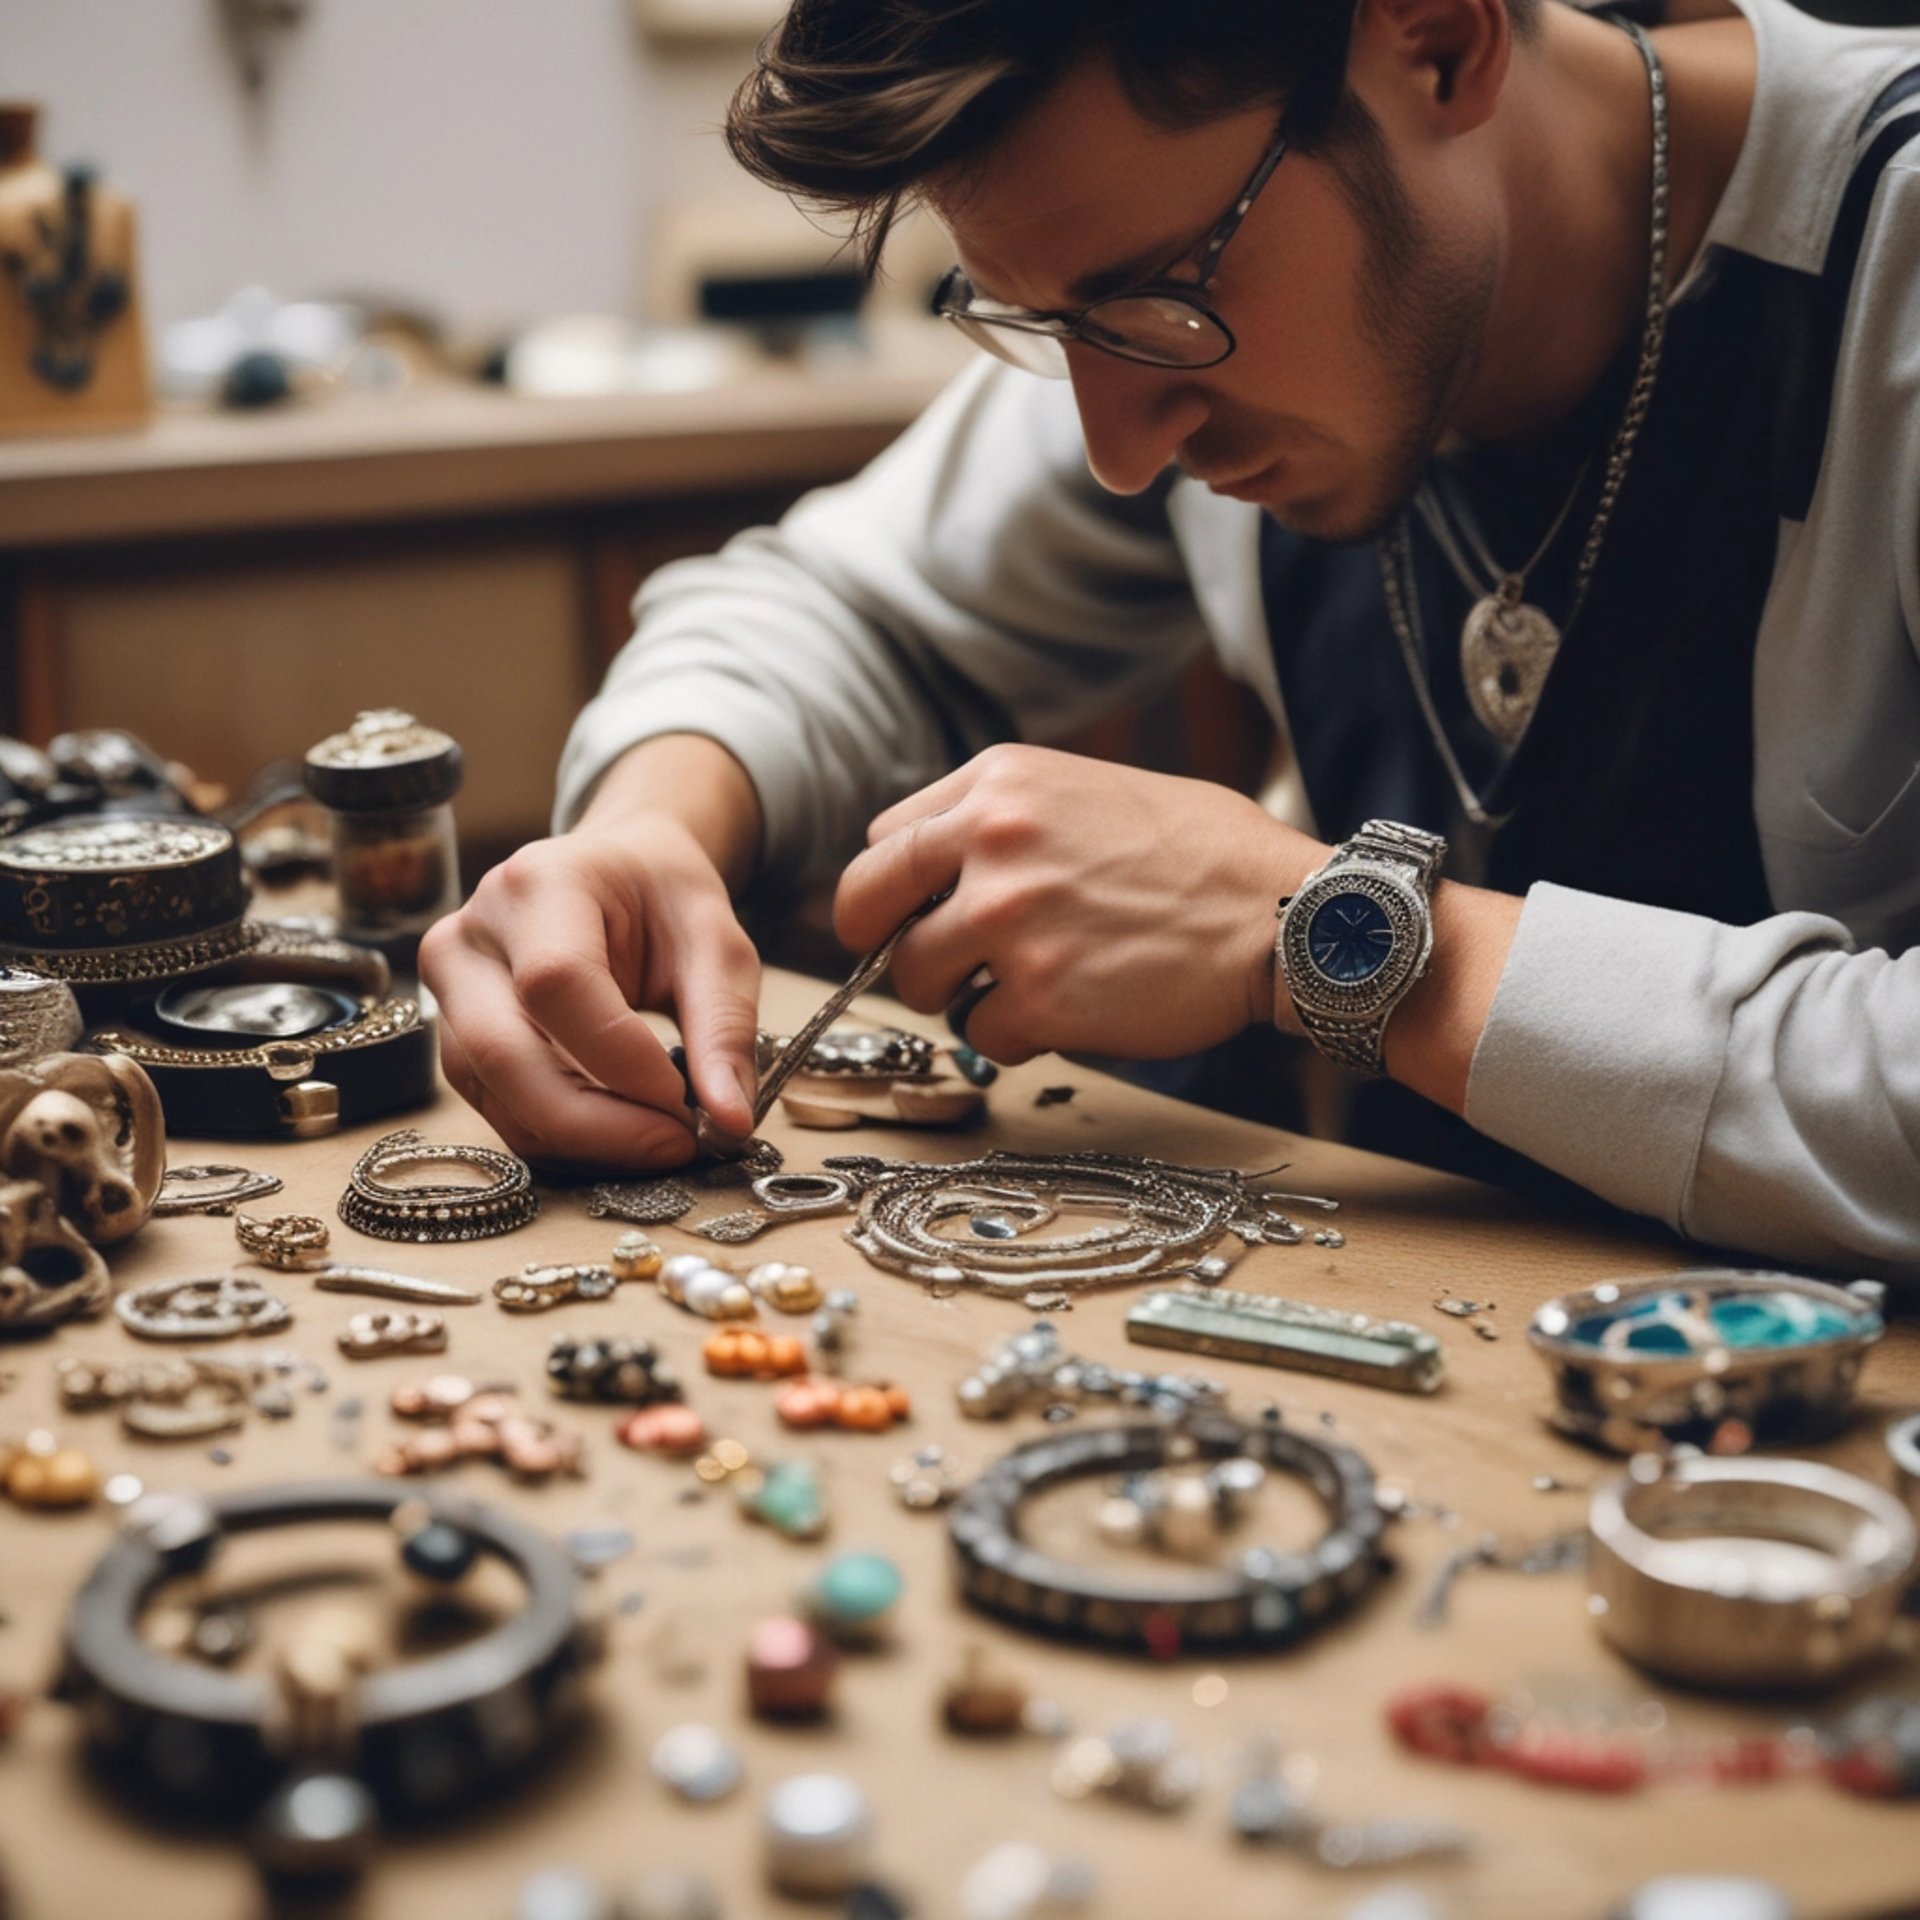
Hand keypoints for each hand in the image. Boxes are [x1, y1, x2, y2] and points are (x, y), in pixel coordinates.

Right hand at [418, 812, 760, 1167]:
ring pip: (497, 1095)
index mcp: (537, 886)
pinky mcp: (456, 1040)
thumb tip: (729, 1122)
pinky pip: (499, 1109)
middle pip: (505, 1054)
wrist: (616, 874)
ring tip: (659, 1140)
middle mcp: (469, 937)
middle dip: (598, 1123)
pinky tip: (622, 1134)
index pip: (555, 983)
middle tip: (677, 1143)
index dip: (620, 1058)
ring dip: (583, 1140)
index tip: (686, 1102)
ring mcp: (450, 992)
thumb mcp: (716, 942)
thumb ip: (724, 1027)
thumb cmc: (663, 898)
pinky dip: (564, 1138)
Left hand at [834, 744, 1323, 1063]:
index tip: (907, 914)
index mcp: (999, 783)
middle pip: (869, 910)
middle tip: (924, 968)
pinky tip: (1072, 1014)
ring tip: (1027, 986)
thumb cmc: (1205, 857)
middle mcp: (992, 843)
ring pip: (919, 981)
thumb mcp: (1090, 790)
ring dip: (960, 996)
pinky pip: (982, 1034)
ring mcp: (1009, 923)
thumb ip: (1005, 818)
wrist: (1285, 916)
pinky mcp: (1038, 998)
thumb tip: (932, 861)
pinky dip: (1016, 1036)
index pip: (885, 840)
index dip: (894, 888)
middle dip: (887, 946)